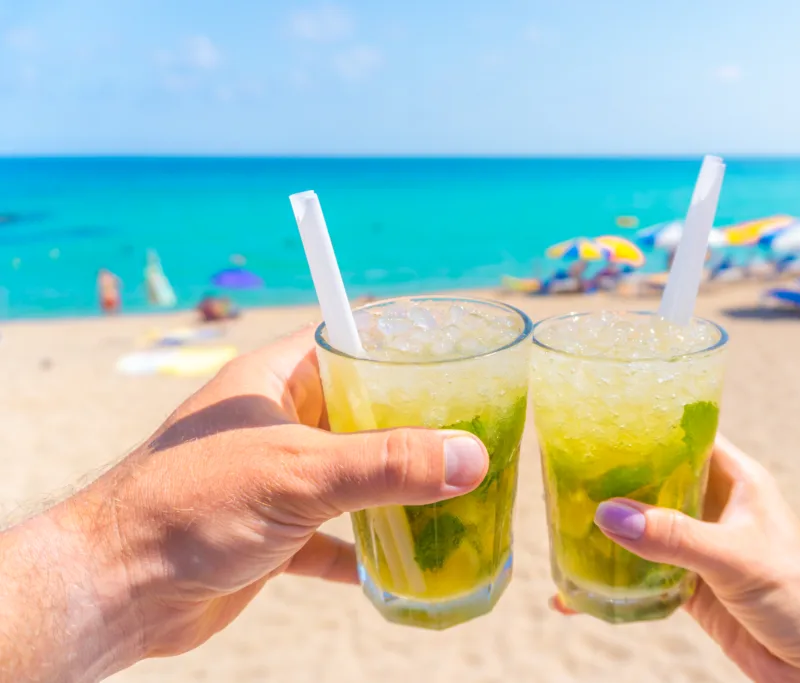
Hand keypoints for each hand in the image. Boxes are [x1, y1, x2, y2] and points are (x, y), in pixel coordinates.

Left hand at [4, 327, 489, 680]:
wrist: (116, 590)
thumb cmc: (188, 506)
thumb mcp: (298, 472)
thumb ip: (387, 463)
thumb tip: (471, 457)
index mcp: (274, 380)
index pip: (349, 343)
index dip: (400, 349)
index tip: (456, 363)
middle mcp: (277, 423)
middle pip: (360, 414)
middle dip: (412, 429)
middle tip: (471, 437)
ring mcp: (274, 479)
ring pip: (350, 477)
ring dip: (393, 493)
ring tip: (452, 499)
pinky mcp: (271, 533)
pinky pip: (332, 536)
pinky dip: (363, 549)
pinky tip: (399, 566)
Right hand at [568, 437, 799, 682]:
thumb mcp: (736, 558)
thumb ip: (673, 536)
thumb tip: (608, 514)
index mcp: (736, 479)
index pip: (685, 435)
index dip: (646, 425)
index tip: (599, 422)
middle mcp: (716, 506)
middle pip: (655, 481)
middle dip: (614, 480)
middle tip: (563, 475)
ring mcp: (701, 547)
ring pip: (645, 528)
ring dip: (609, 532)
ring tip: (560, 528)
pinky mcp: (692, 587)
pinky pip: (644, 575)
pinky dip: (614, 582)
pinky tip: (576, 593)